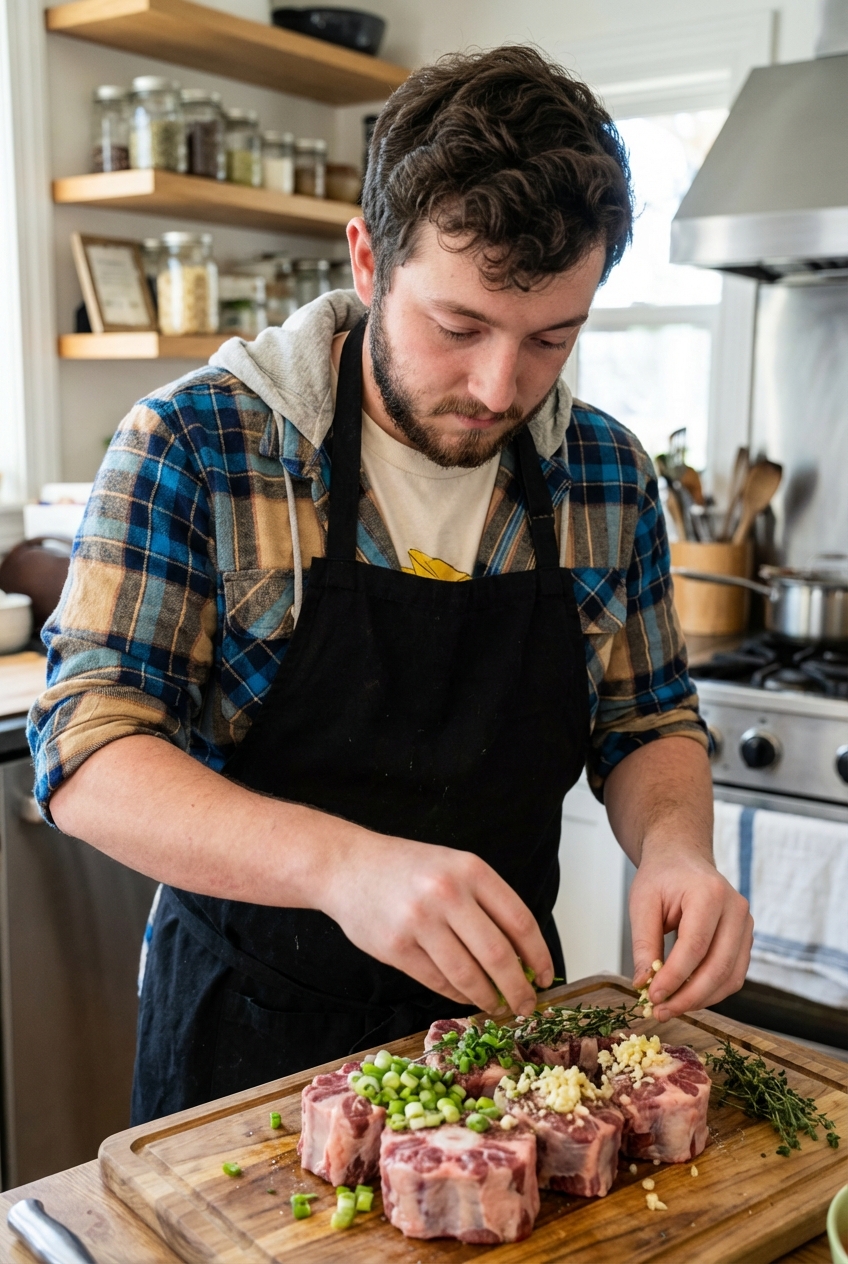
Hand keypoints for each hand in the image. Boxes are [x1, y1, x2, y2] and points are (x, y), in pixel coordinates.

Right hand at [322, 833, 550, 1016]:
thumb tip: (522, 957)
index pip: (520, 921)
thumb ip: (486, 904)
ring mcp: (419, 921)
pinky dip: (456, 994)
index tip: (546, 977)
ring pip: (468, 975)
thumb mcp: (454, 867)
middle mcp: (447, 893)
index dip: (539, 956)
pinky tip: (465, 995)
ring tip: (496, 1004)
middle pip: (498, 955)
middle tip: (526, 1005)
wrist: (348, 865)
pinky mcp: (396, 947)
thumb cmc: (407, 868)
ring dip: (487, 997)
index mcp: (470, 870)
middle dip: (518, 988)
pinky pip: (437, 981)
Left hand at [629, 845, 752, 1021]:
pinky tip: (686, 997)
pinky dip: (711, 992)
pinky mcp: (745, 940)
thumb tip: (644, 984)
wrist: (682, 858)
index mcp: (710, 893)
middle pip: (718, 967)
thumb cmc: (661, 877)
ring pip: (731, 977)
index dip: (674, 977)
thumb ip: (644, 943)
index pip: (695, 946)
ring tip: (670, 1008)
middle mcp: (736, 909)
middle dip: (688, 996)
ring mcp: (746, 925)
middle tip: (660, 1011)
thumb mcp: (642, 902)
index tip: (652, 997)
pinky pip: (733, 975)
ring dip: (700, 1000)